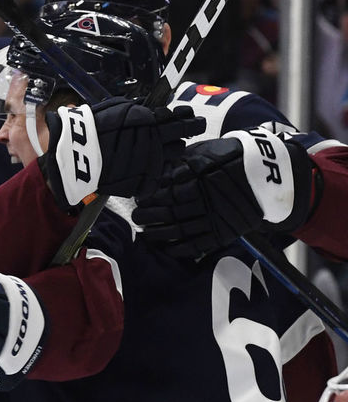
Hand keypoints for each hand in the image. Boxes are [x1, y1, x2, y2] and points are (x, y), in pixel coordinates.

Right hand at [41, 98, 205, 209]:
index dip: (186, 115)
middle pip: (184, 133)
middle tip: (196, 124)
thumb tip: (155, 108)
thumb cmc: (93, 128)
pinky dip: (156, 168)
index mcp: (149, 120)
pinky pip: (158, 174)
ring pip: (175, 153)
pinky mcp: (144, 180)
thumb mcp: (116, 108)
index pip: (179, 117)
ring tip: (170, 144)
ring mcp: (151, 161)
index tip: (190, 115)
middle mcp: (155, 140)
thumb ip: (139, 109)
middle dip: (192, 127)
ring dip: (174, 147)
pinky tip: (150, 163)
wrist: (76, 155)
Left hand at [132, 127, 313, 259]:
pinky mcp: (223, 232)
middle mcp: (204, 198)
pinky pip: (198, 245)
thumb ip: (179, 163)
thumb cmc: (227, 158)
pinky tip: (166, 249)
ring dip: (159, 234)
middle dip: (148, 216)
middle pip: (168, 212)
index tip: (137, 200)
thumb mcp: (202, 152)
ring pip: (179, 230)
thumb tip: (155, 174)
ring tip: (145, 234)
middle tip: (136, 217)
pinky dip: (180, 249)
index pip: (164, 192)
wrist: (265, 172)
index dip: (148, 198)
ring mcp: (214, 217)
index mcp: (196, 178)